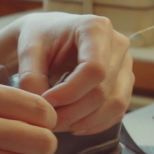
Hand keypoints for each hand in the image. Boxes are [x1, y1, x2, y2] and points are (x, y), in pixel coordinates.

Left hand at [13, 12, 133, 133]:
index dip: (70, 93)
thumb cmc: (40, 38)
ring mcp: (124, 65)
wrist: (48, 37)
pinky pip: (117, 111)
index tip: (46, 103)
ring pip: (114, 104)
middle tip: (48, 120)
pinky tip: (73, 124)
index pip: (93, 69)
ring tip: (59, 124)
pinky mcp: (124, 83)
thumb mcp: (28, 51)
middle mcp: (117, 44)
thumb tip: (46, 109)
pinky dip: (95, 124)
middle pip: (103, 90)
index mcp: (96, 28)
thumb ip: (31, 78)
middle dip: (73, 112)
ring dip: (85, 122)